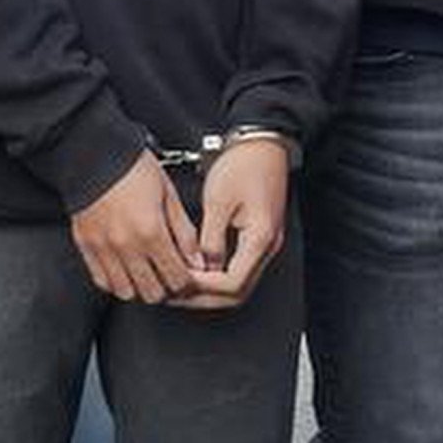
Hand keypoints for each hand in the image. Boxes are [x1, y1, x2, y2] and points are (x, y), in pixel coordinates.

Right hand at [71, 155, 206, 302]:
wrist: (94, 153)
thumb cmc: (133, 168)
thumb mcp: (169, 195)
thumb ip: (184, 232)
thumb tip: (197, 260)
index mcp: (151, 231)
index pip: (176, 278)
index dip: (187, 282)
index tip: (188, 274)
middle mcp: (126, 245)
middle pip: (152, 292)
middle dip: (165, 288)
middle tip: (168, 276)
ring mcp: (104, 249)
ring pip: (126, 292)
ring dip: (140, 288)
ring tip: (147, 274)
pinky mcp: (86, 246)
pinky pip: (102, 281)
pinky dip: (116, 282)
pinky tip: (125, 271)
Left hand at [177, 134, 293, 308]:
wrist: (264, 144)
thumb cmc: (244, 165)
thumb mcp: (218, 200)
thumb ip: (210, 238)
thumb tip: (202, 266)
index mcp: (260, 238)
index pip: (232, 283)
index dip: (203, 286)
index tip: (180, 279)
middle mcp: (267, 247)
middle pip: (237, 292)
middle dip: (204, 297)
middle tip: (176, 293)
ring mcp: (265, 244)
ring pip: (238, 284)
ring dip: (210, 290)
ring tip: (181, 284)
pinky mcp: (259, 238)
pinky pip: (239, 268)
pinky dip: (217, 276)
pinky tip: (197, 269)